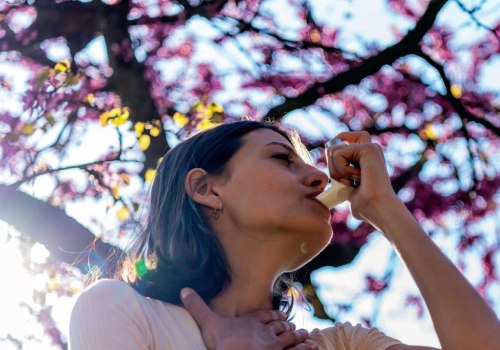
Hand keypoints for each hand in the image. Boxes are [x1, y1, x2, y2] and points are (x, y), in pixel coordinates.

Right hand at [180, 288, 317, 349]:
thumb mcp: (209, 322)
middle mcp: (266, 330)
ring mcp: (275, 344)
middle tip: (294, 327)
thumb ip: (198, 306)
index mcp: (252, 321)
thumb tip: (183, 290)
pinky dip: (305, 349)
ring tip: (305, 335)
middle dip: (287, 327)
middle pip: (280, 327)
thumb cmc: (223, 341)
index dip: (273, 316)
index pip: (266, 316)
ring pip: (290, 338)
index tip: (280, 316)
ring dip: (298, 336)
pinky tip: (312, 347)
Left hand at [326, 131, 398, 224]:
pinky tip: (359, 178)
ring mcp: (370, 147)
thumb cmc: (365, 206)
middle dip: (331, 164)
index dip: (333, 148)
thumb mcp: (347, 189)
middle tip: (346, 181)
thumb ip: (341, 179)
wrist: (377, 209)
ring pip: (333, 150)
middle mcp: (370, 148)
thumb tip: (328, 191)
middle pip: (335, 143)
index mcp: (366, 156)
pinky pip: (338, 154)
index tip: (335, 167)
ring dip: (336, 171)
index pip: (342, 139)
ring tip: (353, 181)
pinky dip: (342, 170)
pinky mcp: (368, 148)